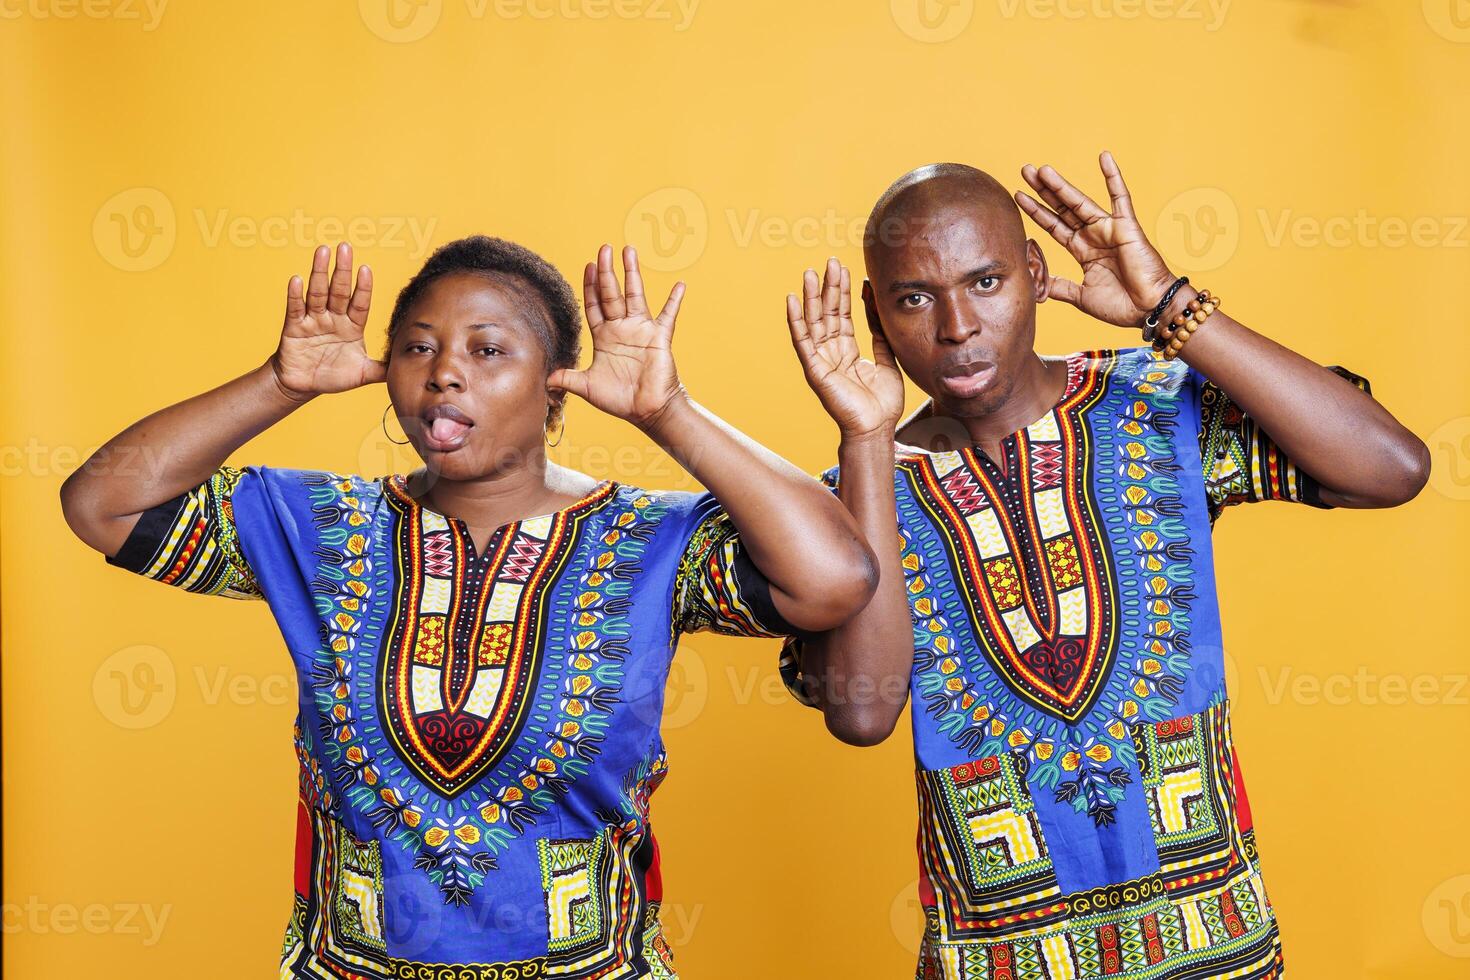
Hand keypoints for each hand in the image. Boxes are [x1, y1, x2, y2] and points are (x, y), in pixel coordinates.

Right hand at [268, 243, 386, 400]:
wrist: (302, 385)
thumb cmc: (333, 376)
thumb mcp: (362, 373)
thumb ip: (382, 368)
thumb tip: (407, 365)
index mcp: (352, 326)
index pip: (360, 303)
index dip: (363, 287)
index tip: (366, 269)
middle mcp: (333, 318)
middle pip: (339, 290)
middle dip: (342, 269)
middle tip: (345, 247)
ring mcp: (313, 320)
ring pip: (317, 293)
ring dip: (320, 272)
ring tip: (323, 251)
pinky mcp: (294, 327)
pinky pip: (295, 309)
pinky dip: (296, 295)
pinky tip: (297, 279)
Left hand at [548, 244, 685, 429]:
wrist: (647, 411)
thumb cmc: (619, 400)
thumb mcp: (586, 387)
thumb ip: (567, 378)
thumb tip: (545, 379)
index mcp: (604, 337)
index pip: (594, 305)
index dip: (589, 286)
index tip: (588, 266)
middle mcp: (622, 329)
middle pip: (611, 293)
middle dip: (606, 272)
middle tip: (603, 249)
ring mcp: (641, 331)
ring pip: (635, 295)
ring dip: (632, 273)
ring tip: (628, 251)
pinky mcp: (659, 338)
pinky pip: (668, 316)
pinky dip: (674, 301)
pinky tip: (679, 285)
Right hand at [786, 258, 903, 437]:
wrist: (877, 428)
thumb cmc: (882, 402)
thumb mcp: (886, 359)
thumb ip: (879, 333)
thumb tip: (876, 303)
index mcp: (846, 351)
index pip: (842, 315)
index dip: (843, 293)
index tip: (845, 269)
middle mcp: (830, 353)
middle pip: (827, 314)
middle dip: (828, 288)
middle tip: (830, 262)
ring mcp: (820, 361)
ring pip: (813, 323)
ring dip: (811, 297)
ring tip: (811, 272)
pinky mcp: (814, 371)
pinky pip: (803, 342)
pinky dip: (796, 321)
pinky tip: (793, 300)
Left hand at [1014, 151, 1177, 328]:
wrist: (1148, 311)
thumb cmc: (1121, 306)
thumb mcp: (1080, 296)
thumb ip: (1059, 287)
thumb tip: (1036, 285)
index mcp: (1083, 251)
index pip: (1054, 226)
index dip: (1036, 211)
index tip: (1018, 195)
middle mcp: (1094, 236)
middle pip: (1062, 208)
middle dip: (1043, 190)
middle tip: (1025, 170)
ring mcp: (1109, 229)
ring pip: (1080, 201)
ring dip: (1061, 185)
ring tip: (1042, 169)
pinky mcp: (1126, 226)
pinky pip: (1120, 197)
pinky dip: (1113, 176)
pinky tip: (1104, 157)